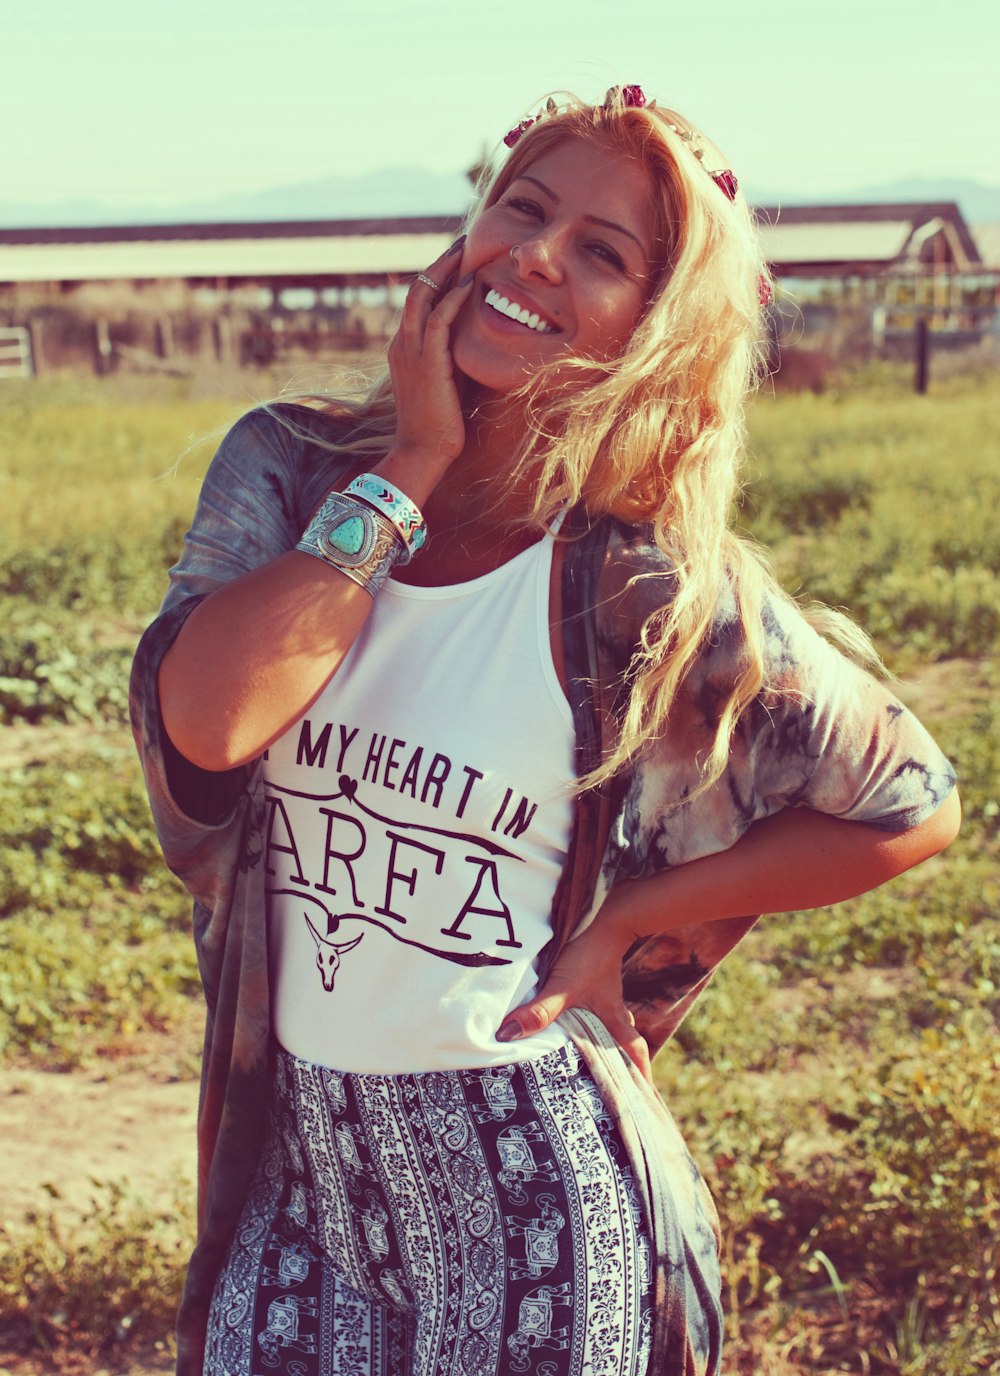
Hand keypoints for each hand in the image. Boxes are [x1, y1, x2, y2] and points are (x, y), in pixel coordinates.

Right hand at [384, 238, 473, 489]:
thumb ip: (454, 356)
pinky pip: (437, 319)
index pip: (419, 301)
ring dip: (446, 269)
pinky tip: (470, 282)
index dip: (438, 277)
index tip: (459, 259)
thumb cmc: (439, 423)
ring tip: (467, 248)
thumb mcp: (447, 380)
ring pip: (423, 295)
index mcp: (404, 348)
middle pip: (418, 288)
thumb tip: (476, 340)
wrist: (423, 451)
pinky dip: (453, 298)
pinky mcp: (427, 362)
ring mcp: (411, 351)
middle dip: (440, 262)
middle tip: (463, 240)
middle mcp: (402, 343)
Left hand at [496, 913, 653, 1085]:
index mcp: (614, 1018)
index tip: (644, 1102)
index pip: (633, 1055)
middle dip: (621, 1066)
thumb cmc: (588, 952)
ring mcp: (604, 993)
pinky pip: (594, 1008)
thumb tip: (508, 1037)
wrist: (601, 913)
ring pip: (609, 1025)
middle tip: (612, 1089)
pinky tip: (570, 1022)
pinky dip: (588, 1020)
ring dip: (604, 1042)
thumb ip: (539, 1012)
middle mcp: (613, 1009)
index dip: (640, 1079)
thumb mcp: (562, 986)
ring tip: (588, 1061)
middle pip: (624, 1044)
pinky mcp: (593, 978)